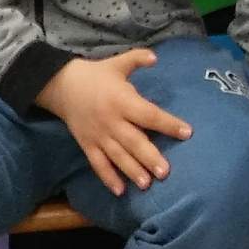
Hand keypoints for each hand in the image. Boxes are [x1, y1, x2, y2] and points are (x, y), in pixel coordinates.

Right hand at [37, 50, 192, 196]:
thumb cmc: (97, 75)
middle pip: (133, 141)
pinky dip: (107, 178)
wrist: (61, 86)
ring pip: (117, 156)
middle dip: (150, 157)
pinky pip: (98, 164)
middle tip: (166, 172)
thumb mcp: (118, 63)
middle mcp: (111, 120)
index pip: (149, 114)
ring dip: (132, 171)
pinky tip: (119, 191)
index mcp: (122, 100)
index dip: (168, 124)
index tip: (187, 132)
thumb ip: (138, 59)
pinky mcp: (87, 145)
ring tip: (147, 185)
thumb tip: (156, 57)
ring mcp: (98, 135)